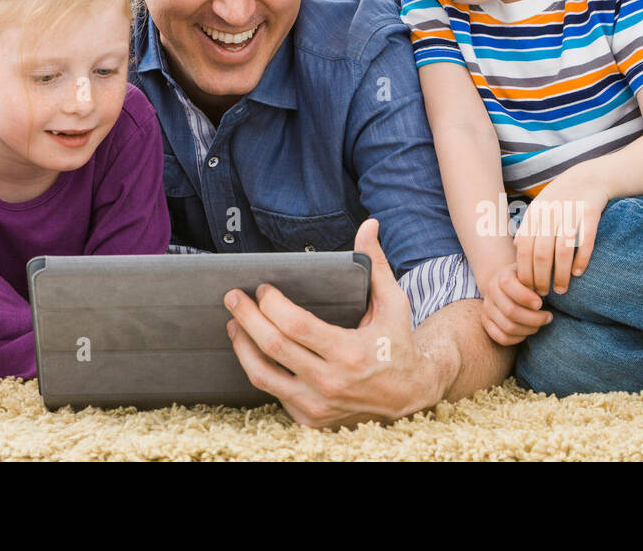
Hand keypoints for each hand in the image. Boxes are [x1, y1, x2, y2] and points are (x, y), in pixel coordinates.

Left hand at [223, 218, 443, 427]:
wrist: (409, 395)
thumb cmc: (397, 342)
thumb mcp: (393, 303)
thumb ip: (376, 263)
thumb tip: (370, 224)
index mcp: (349, 353)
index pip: (296, 326)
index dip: (272, 305)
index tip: (263, 288)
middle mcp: (331, 383)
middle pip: (273, 347)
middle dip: (246, 317)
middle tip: (233, 297)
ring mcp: (318, 405)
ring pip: (263, 375)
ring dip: (241, 346)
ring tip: (233, 324)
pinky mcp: (310, 417)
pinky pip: (274, 392)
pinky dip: (259, 369)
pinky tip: (252, 350)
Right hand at [480, 262, 552, 346]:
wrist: (505, 284)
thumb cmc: (526, 280)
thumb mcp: (532, 273)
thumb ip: (539, 279)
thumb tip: (548, 291)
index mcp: (502, 275)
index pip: (508, 285)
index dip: (526, 297)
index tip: (540, 304)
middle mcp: (491, 291)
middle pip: (511, 311)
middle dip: (535, 318)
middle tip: (549, 317)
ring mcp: (487, 307)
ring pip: (507, 327)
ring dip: (529, 329)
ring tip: (540, 324)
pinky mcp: (486, 321)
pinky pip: (501, 337)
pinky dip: (517, 338)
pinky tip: (527, 331)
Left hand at [514, 171, 609, 297]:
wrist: (588, 177)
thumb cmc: (560, 198)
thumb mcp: (539, 208)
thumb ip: (527, 226)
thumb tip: (515, 247)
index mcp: (535, 214)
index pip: (523, 248)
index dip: (524, 271)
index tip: (527, 288)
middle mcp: (550, 214)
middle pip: (541, 253)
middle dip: (540, 278)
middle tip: (543, 294)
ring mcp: (570, 213)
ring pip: (562, 251)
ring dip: (560, 274)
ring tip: (561, 290)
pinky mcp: (590, 213)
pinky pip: (585, 241)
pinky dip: (581, 259)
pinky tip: (578, 273)